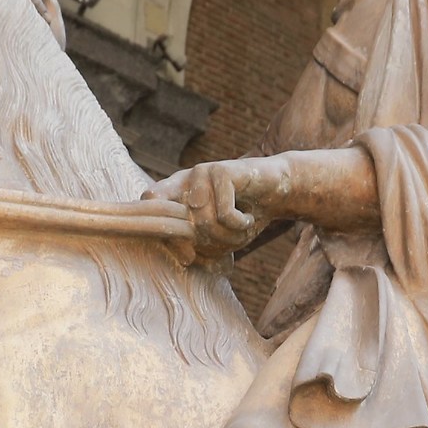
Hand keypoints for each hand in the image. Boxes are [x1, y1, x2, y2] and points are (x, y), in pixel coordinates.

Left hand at [149, 158, 287, 258]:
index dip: (160, 232)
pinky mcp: (220, 170)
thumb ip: (198, 250)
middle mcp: (184, 182)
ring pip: (204, 223)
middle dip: (208, 244)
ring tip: (243, 227)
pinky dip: (241, 225)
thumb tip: (186, 257)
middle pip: (180, 226)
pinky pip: (225, 214)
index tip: (188, 256)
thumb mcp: (218, 240)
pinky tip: (251, 217)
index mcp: (176, 196)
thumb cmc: (244, 218)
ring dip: (229, 236)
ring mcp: (200, 173)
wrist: (279, 191)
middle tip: (229, 243)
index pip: (148, 205)